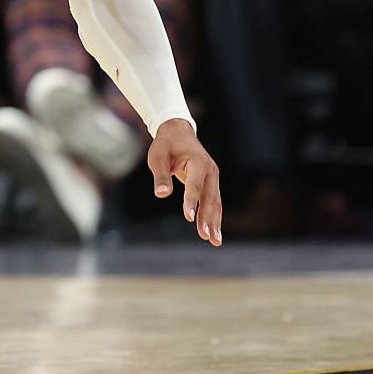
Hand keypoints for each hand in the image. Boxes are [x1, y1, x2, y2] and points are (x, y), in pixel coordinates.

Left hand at [149, 118, 221, 245]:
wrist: (178, 132)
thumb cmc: (165, 144)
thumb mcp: (157, 156)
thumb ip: (161, 175)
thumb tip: (162, 195)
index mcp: (198, 162)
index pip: (194, 185)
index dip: (191, 201)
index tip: (189, 218)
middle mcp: (210, 170)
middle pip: (209, 197)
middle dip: (207, 218)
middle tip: (205, 237)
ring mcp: (213, 177)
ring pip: (215, 202)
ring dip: (214, 222)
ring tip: (214, 241)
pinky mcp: (212, 183)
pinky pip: (214, 202)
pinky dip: (214, 217)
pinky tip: (213, 232)